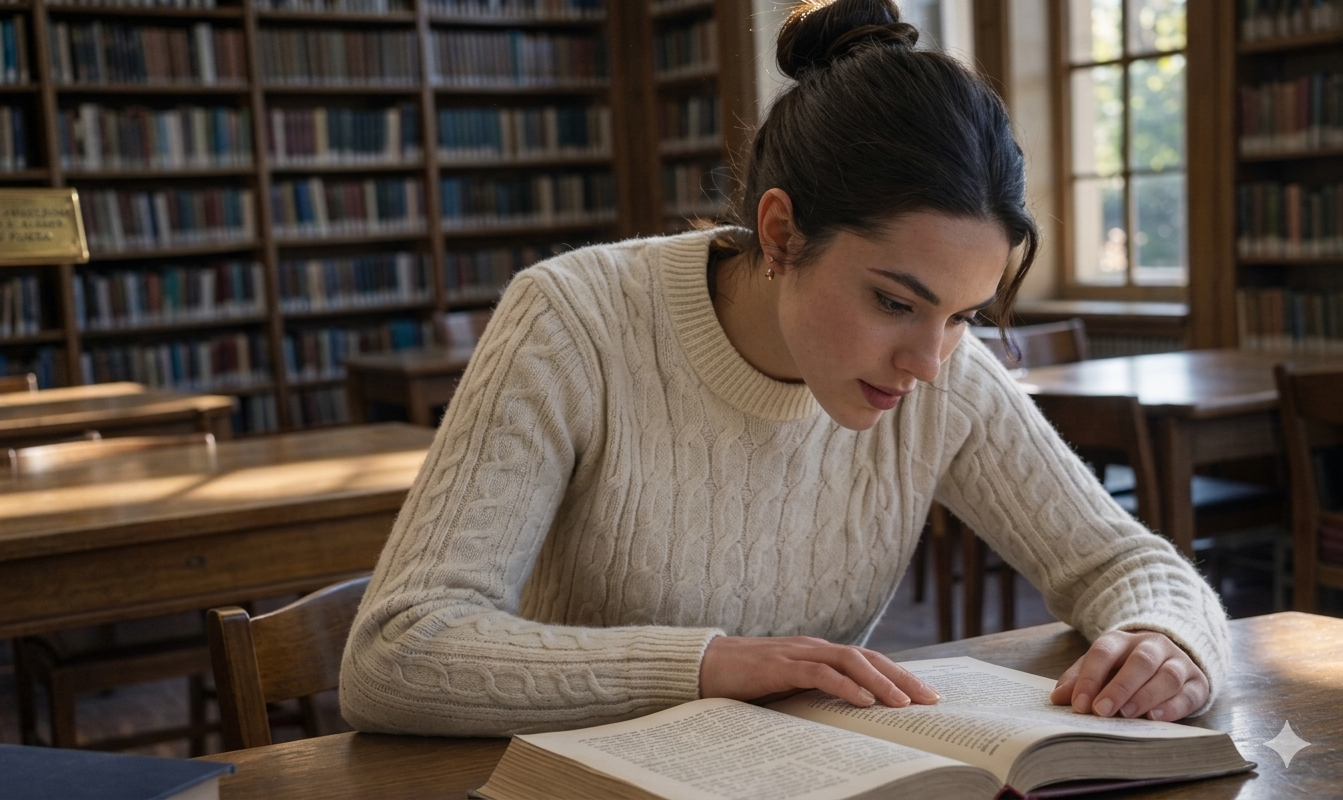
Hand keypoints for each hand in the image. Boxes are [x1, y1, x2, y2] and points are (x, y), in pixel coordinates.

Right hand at [699, 636, 940, 707]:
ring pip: (850, 661)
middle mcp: (813, 648)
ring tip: (903, 704)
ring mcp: (797, 653)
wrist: (702, 666)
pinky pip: (819, 672)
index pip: (867, 660)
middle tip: (931, 700)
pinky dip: (845, 686)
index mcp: (818, 654)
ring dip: (880, 682)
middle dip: (902, 678)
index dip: (898, 675)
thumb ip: (814, 695)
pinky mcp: (780, 665)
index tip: (925, 696)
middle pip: (868, 657)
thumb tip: (849, 719)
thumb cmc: (744, 682)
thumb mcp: (787, 690)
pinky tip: (863, 701)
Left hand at [1049, 630, 1207, 721]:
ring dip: (1146, 696)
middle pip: (1139, 662)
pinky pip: (1188, 693)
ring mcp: (1178, 662)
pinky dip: (1172, 706)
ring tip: (1128, 714)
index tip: (1079, 704)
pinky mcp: (1197, 682)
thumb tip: (1057, 698)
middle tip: (1102, 711)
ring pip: (1166, 676)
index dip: (1090, 677)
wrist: (1170, 656)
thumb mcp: (1100, 667)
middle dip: (1119, 687)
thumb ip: (1078, 679)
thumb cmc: (1125, 666)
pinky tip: (1155, 717)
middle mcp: (1153, 646)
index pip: (1104, 652)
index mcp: (1122, 640)